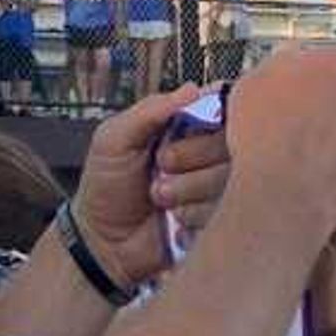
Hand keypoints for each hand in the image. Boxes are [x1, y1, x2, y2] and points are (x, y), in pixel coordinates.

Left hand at [74, 84, 212, 281]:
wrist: (103, 245)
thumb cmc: (105, 189)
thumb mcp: (113, 139)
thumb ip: (149, 111)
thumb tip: (192, 89)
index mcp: (185, 128)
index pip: (222, 108)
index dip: (215, 115)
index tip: (197, 125)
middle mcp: (207, 156)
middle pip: (232, 142)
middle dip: (191, 156)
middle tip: (162, 166)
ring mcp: (215, 189)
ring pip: (230, 178)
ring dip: (189, 189)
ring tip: (160, 198)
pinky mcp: (219, 221)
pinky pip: (227, 211)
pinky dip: (195, 215)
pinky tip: (175, 221)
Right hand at [218, 42, 335, 239]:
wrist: (283, 189)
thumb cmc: (261, 139)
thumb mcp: (252, 85)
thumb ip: (279, 69)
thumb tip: (288, 68)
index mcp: (331, 62)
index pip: (329, 69)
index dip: (314, 91)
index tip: (304, 107)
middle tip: (315, 138)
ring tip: (325, 166)